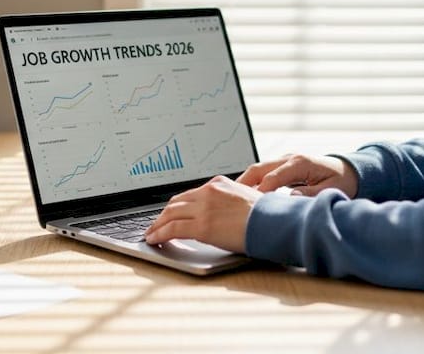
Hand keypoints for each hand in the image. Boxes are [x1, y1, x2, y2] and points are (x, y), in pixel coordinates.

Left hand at [143, 175, 260, 251]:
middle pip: (176, 202)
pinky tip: (154, 239)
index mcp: (219, 184)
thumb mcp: (246, 199)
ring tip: (151, 234)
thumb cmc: (266, 215)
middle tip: (156, 224)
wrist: (272, 222)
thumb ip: (230, 202)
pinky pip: (172, 229)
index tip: (171, 213)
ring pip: (170, 215)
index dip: (177, 206)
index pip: (190, 194)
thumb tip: (225, 213)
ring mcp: (203, 208)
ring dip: (157, 225)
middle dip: (163, 215)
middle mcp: (208, 192)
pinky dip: (159, 234)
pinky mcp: (201, 226)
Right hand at [237, 153, 358, 197]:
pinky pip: (262, 172)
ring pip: (257, 169)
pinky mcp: (282, 166)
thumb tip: (290, 198)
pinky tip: (242, 196)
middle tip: (228, 200)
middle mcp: (289, 158)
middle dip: (243, 183)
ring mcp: (284, 160)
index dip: (260, 191)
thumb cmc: (342, 181)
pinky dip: (251, 182)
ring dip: (244, 182)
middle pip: (259, 168)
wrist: (349, 170)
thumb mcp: (331, 190)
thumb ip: (310, 194)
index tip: (249, 205)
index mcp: (300, 163)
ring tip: (229, 199)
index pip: (273, 177)